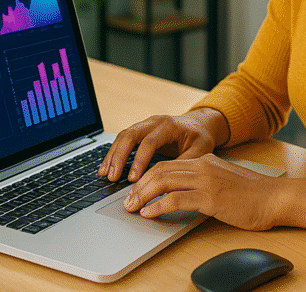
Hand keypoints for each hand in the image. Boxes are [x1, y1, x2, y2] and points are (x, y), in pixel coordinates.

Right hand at [98, 109, 228, 182]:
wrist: (200, 124)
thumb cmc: (201, 138)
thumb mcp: (201, 150)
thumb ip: (185, 164)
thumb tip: (170, 183)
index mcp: (169, 125)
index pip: (149, 142)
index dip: (139, 160)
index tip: (133, 179)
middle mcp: (154, 122)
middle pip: (130, 135)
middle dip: (119, 157)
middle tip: (112, 177)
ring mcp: (145, 124)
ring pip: (123, 136)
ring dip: (112, 155)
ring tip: (104, 174)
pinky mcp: (140, 131)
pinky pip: (123, 139)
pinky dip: (113, 153)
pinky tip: (107, 167)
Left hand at [122, 154, 283, 230]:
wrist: (274, 198)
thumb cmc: (252, 195)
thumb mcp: (223, 181)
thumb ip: (203, 182)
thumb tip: (180, 194)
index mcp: (205, 160)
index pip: (167, 164)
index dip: (147, 176)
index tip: (135, 190)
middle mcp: (203, 166)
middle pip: (160, 170)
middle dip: (139, 185)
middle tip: (127, 200)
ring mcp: (206, 180)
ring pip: (164, 181)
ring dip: (143, 195)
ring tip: (133, 207)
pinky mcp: (211, 197)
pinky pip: (177, 199)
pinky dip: (159, 206)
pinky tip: (150, 213)